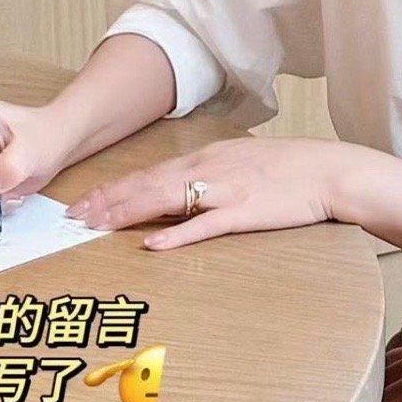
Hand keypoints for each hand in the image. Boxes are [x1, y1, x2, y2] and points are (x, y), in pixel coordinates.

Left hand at [64, 136, 357, 249]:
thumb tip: (177, 194)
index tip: (83, 203)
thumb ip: (207, 177)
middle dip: (106, 201)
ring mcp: (224, 190)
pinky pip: (203, 225)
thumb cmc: (288, 171)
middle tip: (73, 218)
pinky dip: (176, 235)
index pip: (146, 173)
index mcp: (204, 158)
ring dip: (126, 213)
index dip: (112, 189)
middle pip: (145, 185)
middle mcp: (207, 169)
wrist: (328, 171)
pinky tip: (152, 243)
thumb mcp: (240, 162)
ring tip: (95, 226)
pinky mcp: (244, 212)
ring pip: (164, 200)